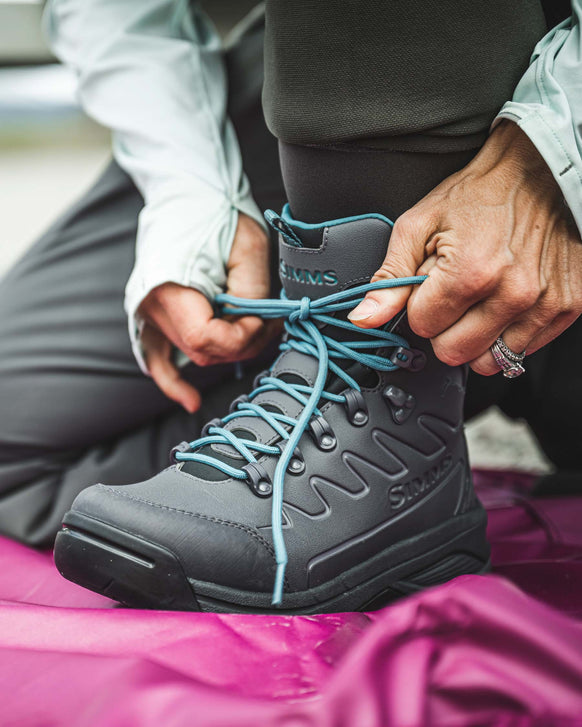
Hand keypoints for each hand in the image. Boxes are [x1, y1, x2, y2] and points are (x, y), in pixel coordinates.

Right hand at [140, 213, 276, 411]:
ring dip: (227, 350)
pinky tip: (189, 401)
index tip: (265, 319)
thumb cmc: (218, 214)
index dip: (243, 337)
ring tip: (256, 332)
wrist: (188, 193)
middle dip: (244, 342)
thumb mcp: (249, 251)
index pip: (209, 338)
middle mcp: (152, 305)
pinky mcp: (154, 314)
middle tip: (270, 321)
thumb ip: (253, 297)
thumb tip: (259, 328)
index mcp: (171, 287)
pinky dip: (173, 381)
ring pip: (193, 354)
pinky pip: (157, 358)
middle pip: (204, 351)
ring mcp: (149, 312)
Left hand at [348, 121, 581, 373]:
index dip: (421, 306)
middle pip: (453, 352)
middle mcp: (511, 294)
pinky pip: (523, 351)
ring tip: (481, 301)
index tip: (432, 285)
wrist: (541, 171)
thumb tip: (363, 318)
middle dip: (445, 328)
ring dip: (477, 337)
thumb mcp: (419, 226)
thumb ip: (389, 278)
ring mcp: (543, 304)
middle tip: (455, 295)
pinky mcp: (567, 307)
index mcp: (469, 273)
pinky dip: (508, 334)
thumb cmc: (478, 195)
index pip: (423, 326)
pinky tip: (507, 302)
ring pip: (489, 362)